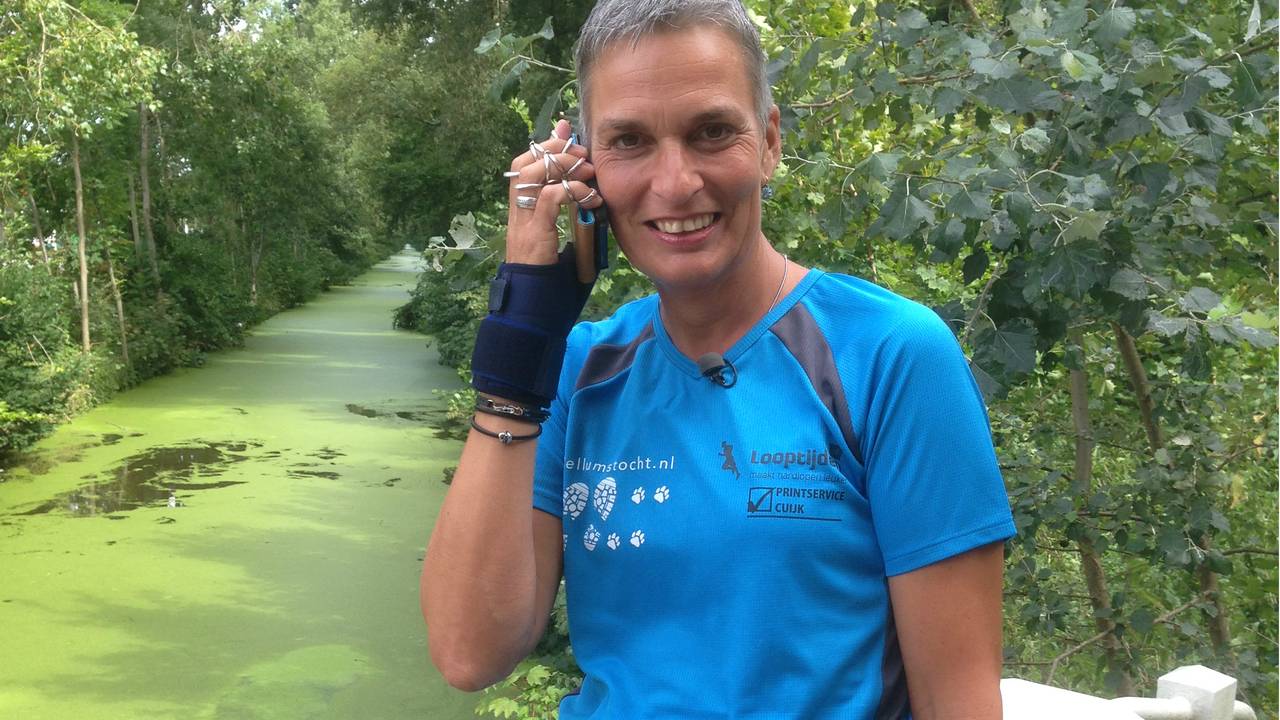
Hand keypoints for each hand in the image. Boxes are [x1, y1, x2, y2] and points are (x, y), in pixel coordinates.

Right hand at [505, 119, 604, 265]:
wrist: (534, 307)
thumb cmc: (550, 278)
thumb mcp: (561, 240)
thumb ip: (569, 216)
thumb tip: (588, 197)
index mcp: (523, 210)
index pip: (525, 164)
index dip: (545, 145)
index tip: (567, 132)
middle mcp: (519, 211)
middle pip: (525, 163)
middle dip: (555, 149)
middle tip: (583, 153)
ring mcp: (524, 222)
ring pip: (533, 174)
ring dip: (563, 166)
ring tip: (588, 172)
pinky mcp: (535, 234)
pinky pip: (549, 198)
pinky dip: (572, 191)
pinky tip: (591, 199)